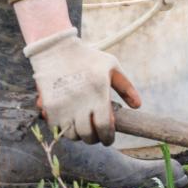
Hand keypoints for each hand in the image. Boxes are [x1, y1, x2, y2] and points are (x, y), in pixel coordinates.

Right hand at [23, 28, 140, 143]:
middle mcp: (80, 103)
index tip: (108, 138)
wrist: (55, 48)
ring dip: (79, 134)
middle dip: (94, 138)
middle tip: (96, 134)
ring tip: (82, 127)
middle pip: (88, 135)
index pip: (104, 128)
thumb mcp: (111, 66)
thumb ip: (126, 87)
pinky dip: (64, 128)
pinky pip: (57, 128)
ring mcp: (63, 106)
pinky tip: (69, 120)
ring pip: (72, 135)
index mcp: (98, 94)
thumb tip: (137, 106)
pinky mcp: (49, 107)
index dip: (107, 137)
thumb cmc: (87, 57)